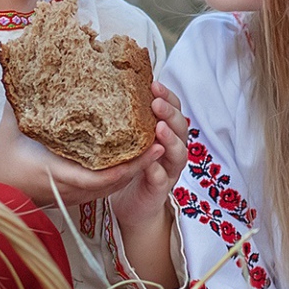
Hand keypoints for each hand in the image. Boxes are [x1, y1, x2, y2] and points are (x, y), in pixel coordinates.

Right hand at [0, 95, 146, 208]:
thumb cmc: (2, 159)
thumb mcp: (10, 126)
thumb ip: (22, 100)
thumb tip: (28, 69)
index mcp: (56, 172)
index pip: (99, 178)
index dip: (126, 166)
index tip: (147, 149)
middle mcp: (69, 189)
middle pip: (113, 184)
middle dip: (139, 166)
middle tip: (160, 143)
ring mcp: (74, 197)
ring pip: (111, 188)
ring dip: (133, 171)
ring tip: (154, 148)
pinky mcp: (74, 198)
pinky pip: (104, 190)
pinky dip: (120, 176)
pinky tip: (133, 159)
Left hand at [108, 82, 189, 286]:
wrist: (132, 205)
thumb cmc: (130, 167)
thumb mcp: (129, 140)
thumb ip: (128, 121)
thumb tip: (107, 87)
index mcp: (167, 134)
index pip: (174, 110)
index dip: (168, 97)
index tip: (154, 84)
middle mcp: (172, 150)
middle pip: (181, 128)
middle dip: (170, 114)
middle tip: (156, 104)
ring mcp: (169, 170)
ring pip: (178, 153)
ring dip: (170, 140)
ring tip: (160, 129)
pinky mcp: (159, 190)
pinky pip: (161, 179)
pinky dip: (157, 171)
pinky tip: (150, 165)